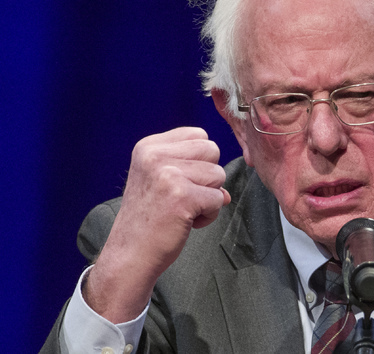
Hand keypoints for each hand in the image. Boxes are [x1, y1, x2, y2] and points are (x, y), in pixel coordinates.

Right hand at [84, 127, 230, 321]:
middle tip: (182, 197)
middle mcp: (155, 155)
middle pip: (212, 150)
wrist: (130, 256)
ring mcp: (168, 174)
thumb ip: (193, 172)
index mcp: (148, 147)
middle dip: (207, 176)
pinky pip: (219, 198)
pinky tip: (186, 222)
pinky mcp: (182, 196)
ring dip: (208, 197)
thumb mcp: (161, 183)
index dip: (199, 161)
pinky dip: (209, 215)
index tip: (178, 182)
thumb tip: (226, 191)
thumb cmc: (148, 220)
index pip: (199, 135)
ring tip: (182, 210)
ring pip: (219, 174)